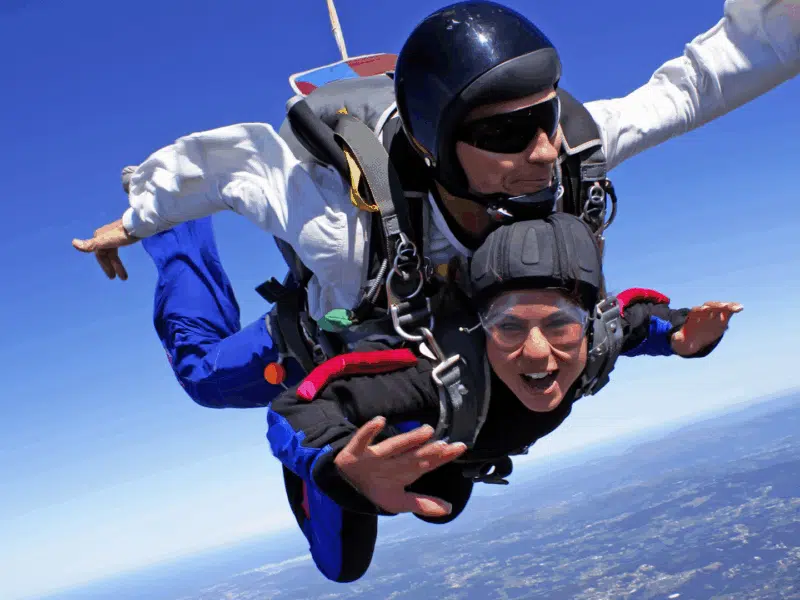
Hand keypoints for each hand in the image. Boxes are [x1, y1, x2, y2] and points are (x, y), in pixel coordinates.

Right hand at [72, 218, 138, 279]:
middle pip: (108, 255)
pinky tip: (123, 259)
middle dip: (113, 267)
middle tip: (121, 278)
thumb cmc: (122, 234)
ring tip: (125, 276)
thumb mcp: (106, 241)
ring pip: (114, 252)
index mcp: (99, 237)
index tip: (112, 277)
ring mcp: (114, 234)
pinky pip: (118, 247)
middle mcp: (104, 235)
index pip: (100, 255)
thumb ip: (91, 244)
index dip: (106, 267)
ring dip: (118, 264)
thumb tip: (73, 242)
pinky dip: (119, 256)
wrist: (138, 224)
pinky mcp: (123, 234)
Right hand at [334, 417, 466, 517]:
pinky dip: (369, 431)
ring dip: (408, 439)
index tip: (460, 447)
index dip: (443, 457)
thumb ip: (422, 504)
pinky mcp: (356, 452)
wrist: (345, 484)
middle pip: (413, 455)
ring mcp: (375, 455)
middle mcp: (392, 460)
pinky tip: (379, 421)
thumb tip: (449, 509)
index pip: (427, 463)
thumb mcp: (398, 502)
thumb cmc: (376, 487)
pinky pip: (362, 439)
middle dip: (429, 451)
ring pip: (394, 446)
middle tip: (445, 444)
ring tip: (426, 431)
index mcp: (404, 470)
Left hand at [671, 301, 742, 355]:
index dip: (699, 310)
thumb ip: (678, 339)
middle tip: (722, 306)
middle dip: (714, 306)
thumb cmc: (685, 339)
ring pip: (720, 308)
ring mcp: (713, 315)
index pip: (695, 312)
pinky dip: (734, 308)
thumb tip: (676, 338)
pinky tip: (740, 308)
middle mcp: (703, 314)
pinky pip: (728, 311)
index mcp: (692, 319)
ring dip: (727, 306)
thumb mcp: (679, 341)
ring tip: (737, 307)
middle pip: (708, 307)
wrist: (693, 340)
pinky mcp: (722, 319)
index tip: (702, 309)